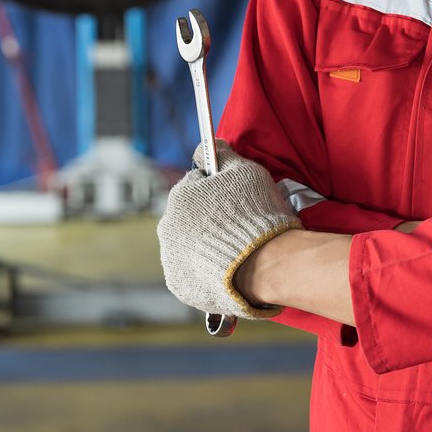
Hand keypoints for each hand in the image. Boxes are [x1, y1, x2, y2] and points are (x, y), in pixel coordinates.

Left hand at [157, 141, 302, 318]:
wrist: (265, 265)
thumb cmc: (256, 213)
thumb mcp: (246, 171)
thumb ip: (222, 154)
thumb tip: (207, 144)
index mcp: (180, 196)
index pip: (196, 184)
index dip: (219, 189)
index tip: (237, 198)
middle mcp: (167, 228)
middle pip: (189, 216)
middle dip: (209, 217)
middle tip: (239, 224)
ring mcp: (171, 260)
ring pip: (189, 245)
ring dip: (206, 244)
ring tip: (237, 250)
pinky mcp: (181, 286)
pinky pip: (193, 272)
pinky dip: (207, 269)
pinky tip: (228, 268)